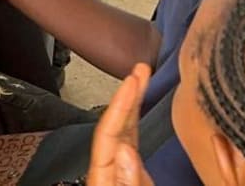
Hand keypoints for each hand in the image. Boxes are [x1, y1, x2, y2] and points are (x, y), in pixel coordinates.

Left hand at [87, 63, 154, 185]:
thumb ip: (127, 179)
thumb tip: (126, 149)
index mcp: (103, 173)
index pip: (109, 131)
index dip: (120, 103)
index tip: (133, 79)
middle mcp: (109, 167)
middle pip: (115, 124)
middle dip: (128, 94)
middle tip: (141, 68)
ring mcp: (118, 170)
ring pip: (124, 130)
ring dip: (132, 103)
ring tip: (141, 78)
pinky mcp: (130, 177)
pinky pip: (131, 142)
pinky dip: (135, 122)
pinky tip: (137, 111)